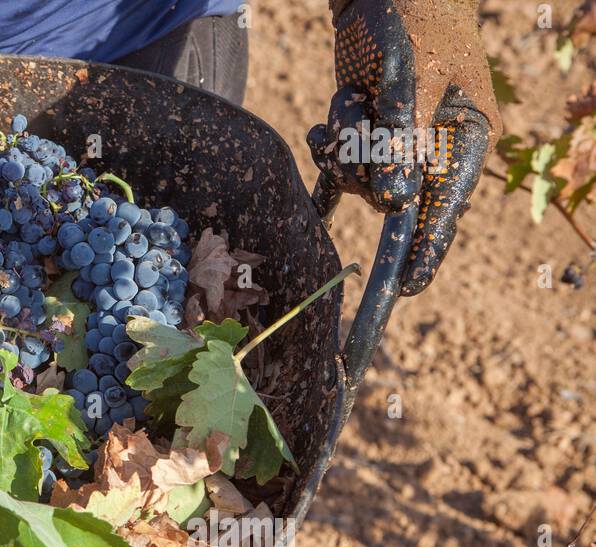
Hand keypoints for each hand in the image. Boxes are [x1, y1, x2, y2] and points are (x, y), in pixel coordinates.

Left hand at [308, 0, 500, 295]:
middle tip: (359, 125)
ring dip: (341, 139)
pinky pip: (339, 165)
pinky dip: (327, 164)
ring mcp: (393, 140)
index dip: (426, 248)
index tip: (407, 286)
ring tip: (350, 97)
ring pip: (355, 174)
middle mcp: (429, 146)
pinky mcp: (362, 129)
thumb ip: (401, 136)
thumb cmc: (413, 20)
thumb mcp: (412, 75)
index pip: (444, 205)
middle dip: (364, 168)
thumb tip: (391, 202)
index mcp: (464, 137)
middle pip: (389, 193)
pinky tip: (316, 192)